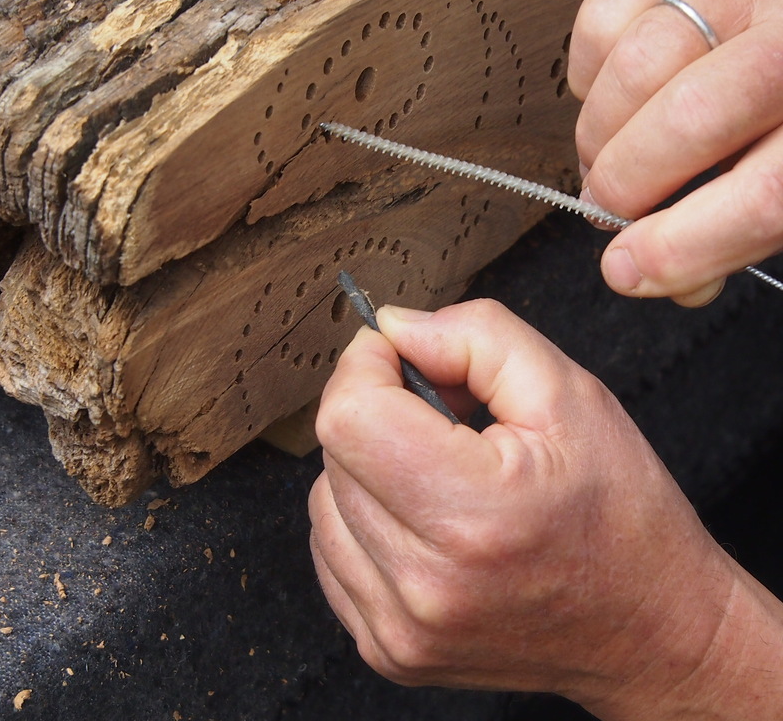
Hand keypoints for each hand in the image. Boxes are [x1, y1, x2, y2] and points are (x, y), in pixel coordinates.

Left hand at [308, 300, 782, 717]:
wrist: (650, 632)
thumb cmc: (620, 511)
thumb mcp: (570, 394)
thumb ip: (475, 338)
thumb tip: (392, 328)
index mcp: (474, 515)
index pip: (350, 416)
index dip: (368, 367)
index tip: (403, 356)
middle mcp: (425, 584)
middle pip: (334, 453)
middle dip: (379, 410)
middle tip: (444, 416)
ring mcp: (399, 629)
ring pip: (325, 500)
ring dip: (369, 466)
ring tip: (441, 471)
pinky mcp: (388, 648)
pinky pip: (334, 550)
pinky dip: (365, 517)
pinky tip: (423, 517)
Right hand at [569, 0, 782, 305]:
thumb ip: (730, 232)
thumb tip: (648, 272)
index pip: (765, 194)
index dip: (682, 246)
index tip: (627, 270)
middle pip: (687, 124)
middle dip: (622, 188)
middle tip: (608, 208)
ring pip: (632, 70)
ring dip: (598, 136)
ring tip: (610, 155)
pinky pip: (600, 20)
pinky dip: (588, 75)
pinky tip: (613, 89)